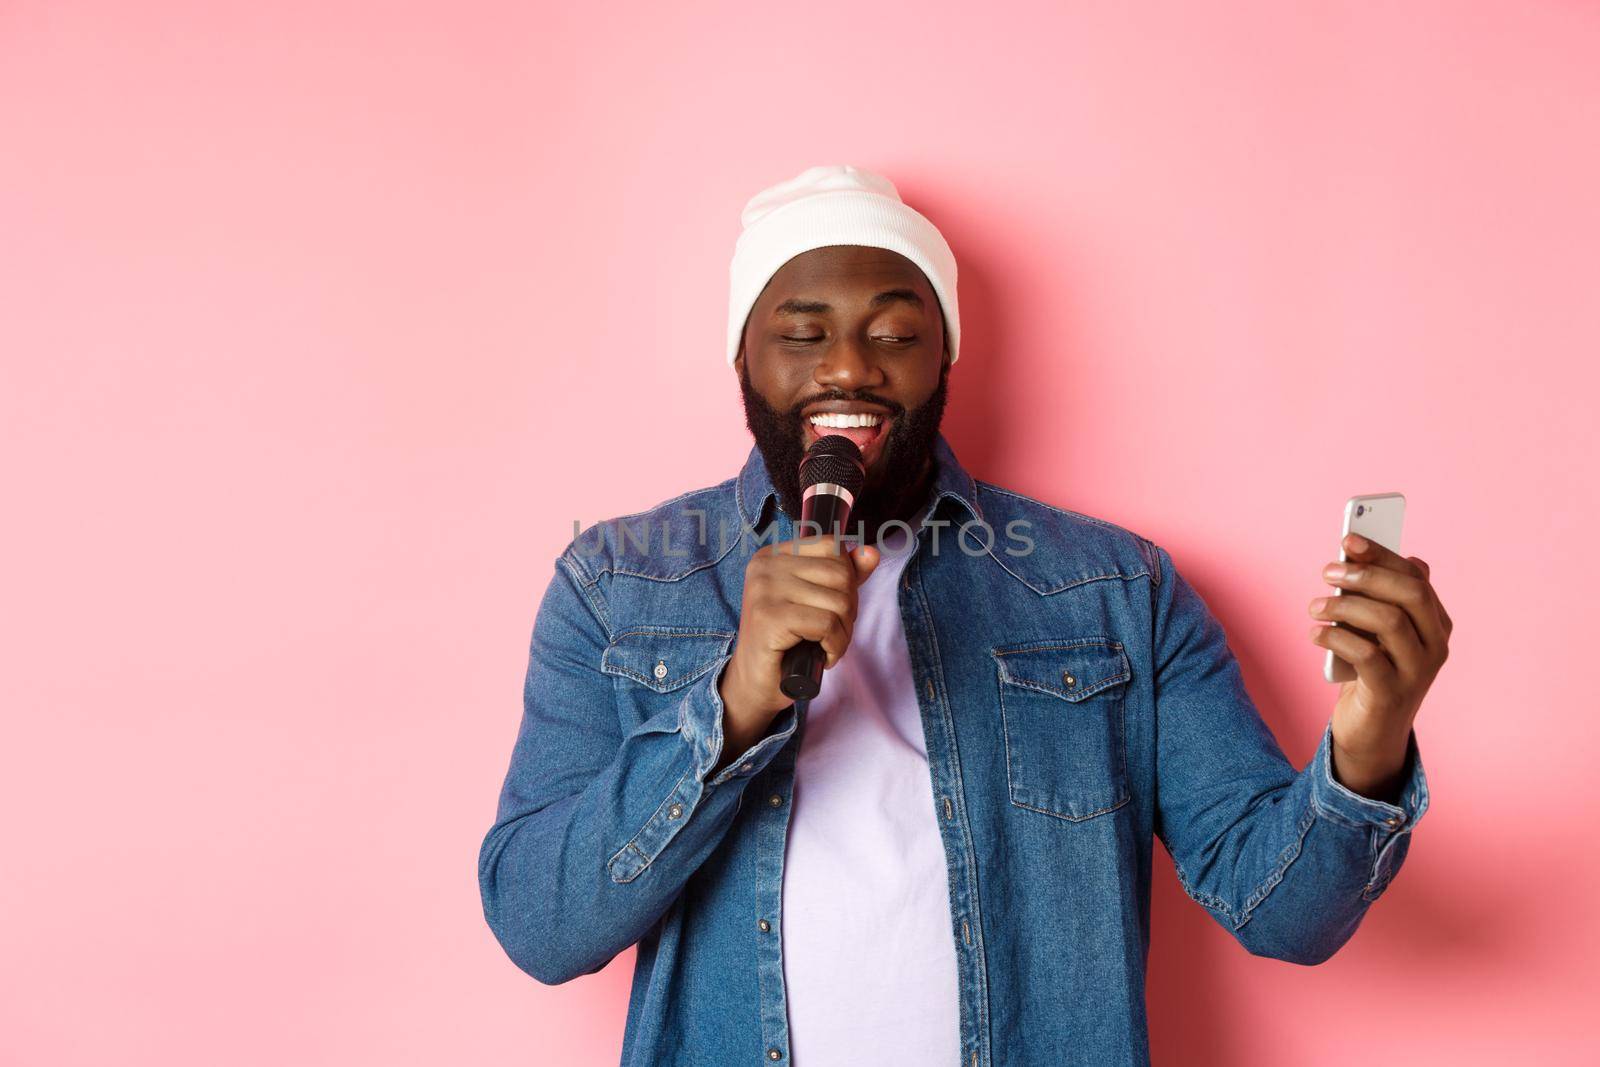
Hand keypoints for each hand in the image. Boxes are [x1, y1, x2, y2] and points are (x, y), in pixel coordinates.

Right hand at [719, 534, 880, 732]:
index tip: (833, 608)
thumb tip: (872, 553)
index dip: (847, 580)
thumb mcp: (817, 601)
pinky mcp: (770, 617)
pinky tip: (823, 657)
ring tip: (826, 646)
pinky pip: (827, 625)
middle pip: (841, 574)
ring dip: (843, 633)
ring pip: (838, 602)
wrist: (753, 682)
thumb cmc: (787, 641)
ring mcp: (765, 590)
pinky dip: (835, 647)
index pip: (833, 546)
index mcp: (774, 554)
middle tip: (831, 632)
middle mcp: (765, 565)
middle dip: (848, 610)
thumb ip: (845, 575)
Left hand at [1308, 534, 1451, 800]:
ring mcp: (1418, 672)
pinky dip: (1337, 638)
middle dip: (1366, 575)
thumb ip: (1376, 597)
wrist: (1371, 732)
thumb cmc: (1371, 672)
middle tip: (1328, 571)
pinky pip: (1367, 656)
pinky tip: (1315, 634)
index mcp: (1435, 623)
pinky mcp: (1393, 694)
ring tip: (1315, 606)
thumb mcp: (1374, 631)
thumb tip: (1361, 555)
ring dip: (1345, 606)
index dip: (1382, 554)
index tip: (1348, 539)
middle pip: (1409, 594)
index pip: (1415, 577)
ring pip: (1389, 621)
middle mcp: (1435, 645)